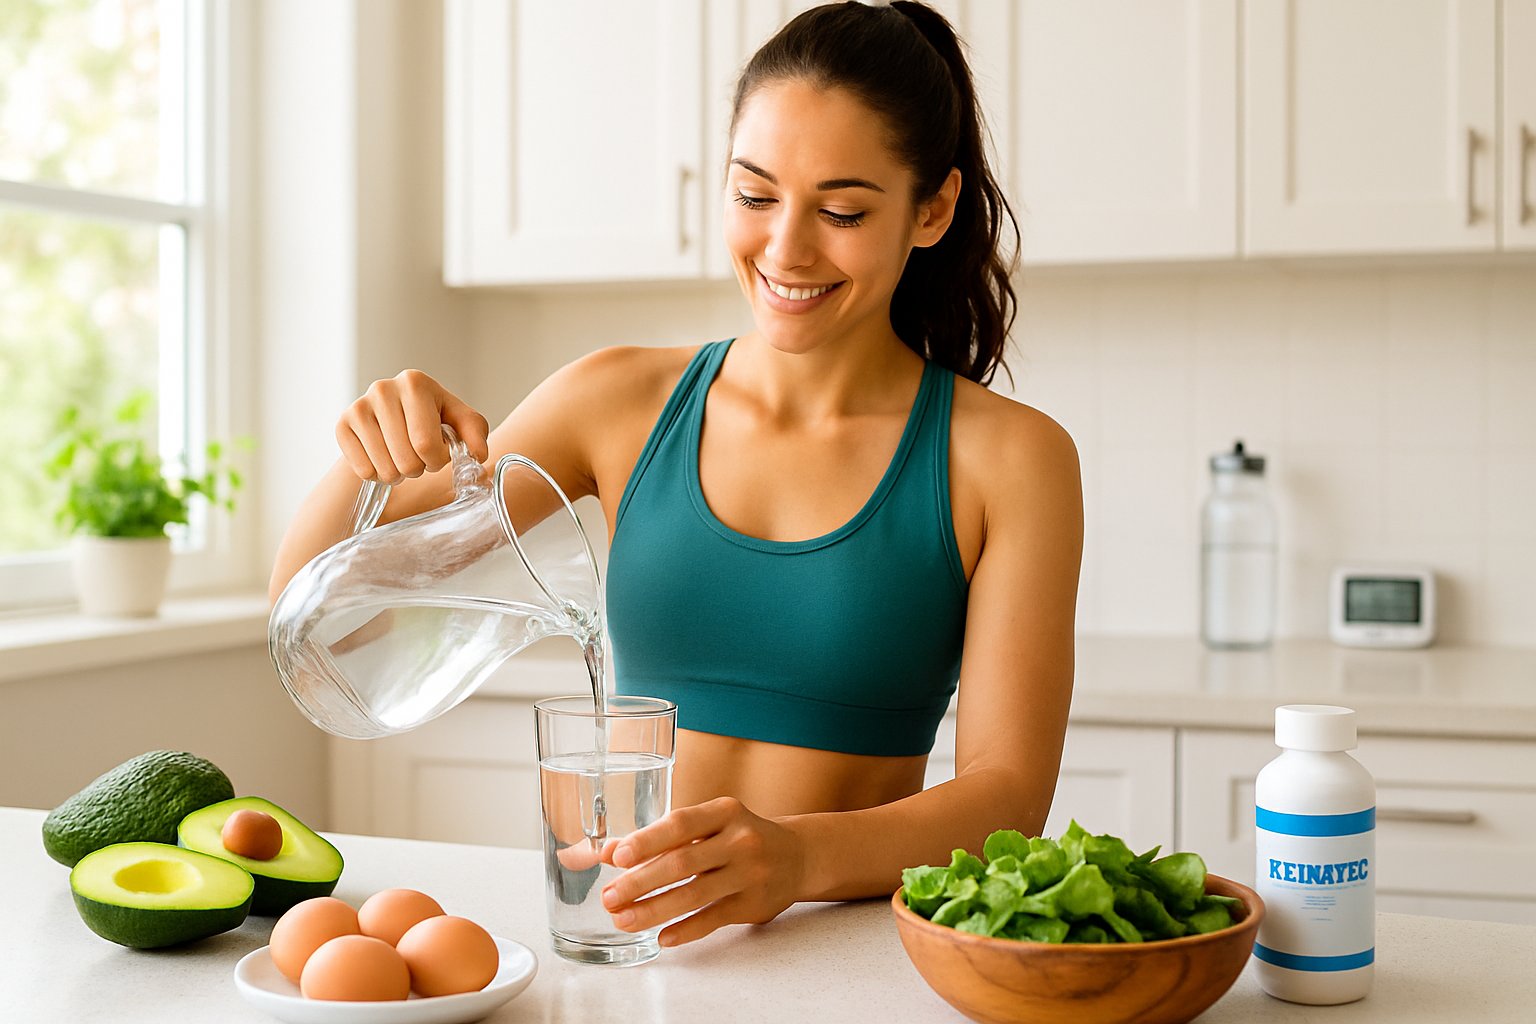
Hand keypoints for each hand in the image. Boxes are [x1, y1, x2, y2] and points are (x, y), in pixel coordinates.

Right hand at [336, 369, 489, 482]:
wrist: (392, 416)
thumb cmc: (432, 418)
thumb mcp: (459, 420)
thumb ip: (475, 434)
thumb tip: (478, 454)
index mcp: (415, 383)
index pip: (427, 445)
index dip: (437, 460)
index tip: (438, 453)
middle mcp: (383, 389)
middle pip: (406, 460)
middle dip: (419, 468)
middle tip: (419, 457)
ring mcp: (358, 406)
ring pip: (386, 470)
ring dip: (400, 474)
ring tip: (402, 457)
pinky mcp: (341, 425)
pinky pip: (364, 471)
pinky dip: (378, 474)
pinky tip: (383, 458)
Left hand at [599, 797, 804, 946]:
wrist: (796, 856)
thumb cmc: (738, 837)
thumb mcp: (707, 826)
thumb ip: (660, 837)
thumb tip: (607, 852)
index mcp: (723, 812)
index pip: (680, 824)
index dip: (647, 841)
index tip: (617, 858)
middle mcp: (740, 839)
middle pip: (682, 863)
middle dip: (640, 882)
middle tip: (609, 898)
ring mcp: (749, 873)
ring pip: (695, 895)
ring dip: (654, 910)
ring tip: (624, 919)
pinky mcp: (754, 904)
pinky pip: (713, 919)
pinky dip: (685, 930)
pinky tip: (662, 937)